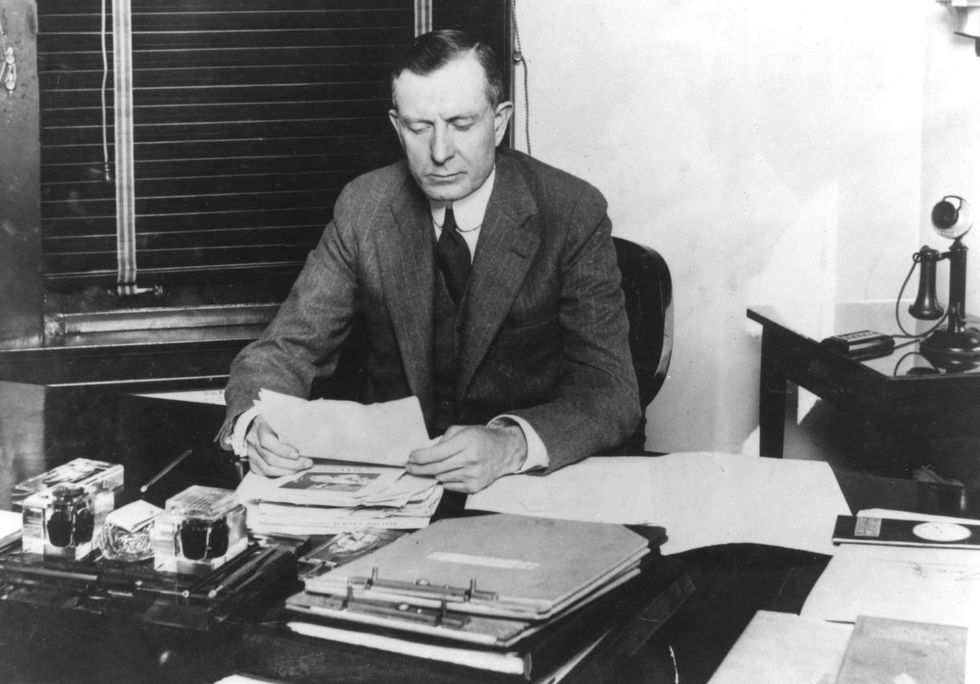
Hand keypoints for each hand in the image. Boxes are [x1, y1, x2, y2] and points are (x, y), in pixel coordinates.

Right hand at [244, 414, 311, 476]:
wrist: (258, 420)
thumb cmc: (275, 416)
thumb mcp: (284, 411)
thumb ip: (294, 417)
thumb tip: (312, 425)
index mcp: (260, 425)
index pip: (267, 440)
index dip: (282, 450)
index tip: (298, 453)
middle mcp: (253, 439)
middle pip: (270, 457)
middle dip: (291, 463)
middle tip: (307, 462)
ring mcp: (251, 452)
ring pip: (267, 468)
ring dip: (287, 470)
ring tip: (302, 467)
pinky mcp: (252, 461)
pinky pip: (264, 472)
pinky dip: (279, 473)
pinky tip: (291, 470)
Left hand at [406, 424, 526, 493]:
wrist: (504, 451)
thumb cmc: (480, 438)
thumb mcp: (462, 430)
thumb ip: (442, 440)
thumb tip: (424, 453)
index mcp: (467, 442)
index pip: (436, 453)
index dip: (420, 456)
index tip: (411, 457)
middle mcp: (470, 459)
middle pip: (435, 468)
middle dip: (418, 468)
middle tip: (410, 467)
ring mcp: (473, 475)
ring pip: (441, 477)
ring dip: (434, 472)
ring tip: (436, 466)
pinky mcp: (474, 487)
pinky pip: (449, 486)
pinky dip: (446, 479)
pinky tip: (451, 471)